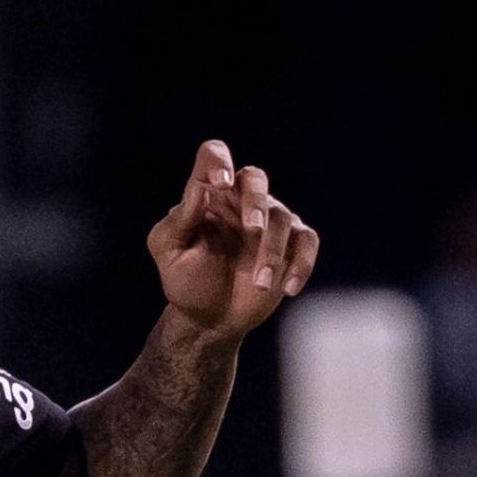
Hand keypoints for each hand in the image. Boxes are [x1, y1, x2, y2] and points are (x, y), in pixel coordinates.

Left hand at [146, 139, 319, 340]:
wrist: (208, 319)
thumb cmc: (185, 281)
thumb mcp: (169, 251)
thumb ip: (180, 219)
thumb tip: (200, 188)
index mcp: (208, 194)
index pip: (213, 156)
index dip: (219, 161)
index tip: (220, 183)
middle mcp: (240, 201)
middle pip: (255, 178)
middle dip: (256, 201)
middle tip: (253, 229)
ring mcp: (268, 222)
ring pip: (282, 217)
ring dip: (272, 251)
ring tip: (259, 283)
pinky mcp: (290, 245)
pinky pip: (307, 242)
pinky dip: (302, 263)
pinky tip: (288, 287)